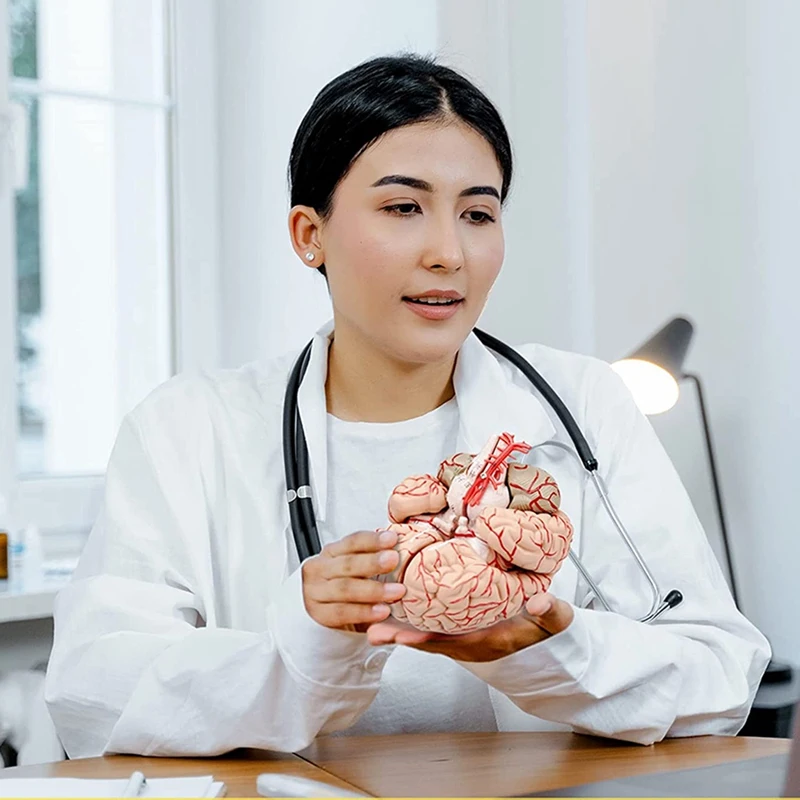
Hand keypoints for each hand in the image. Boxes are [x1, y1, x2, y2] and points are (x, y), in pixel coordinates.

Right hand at [302, 529, 405, 631]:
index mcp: (332, 552)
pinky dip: (364, 612)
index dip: (372, 540)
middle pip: (347, 563)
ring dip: (373, 590)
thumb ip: (373, 557)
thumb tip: (400, 546)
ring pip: (345, 588)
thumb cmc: (349, 587)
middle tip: (394, 560)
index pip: (352, 542)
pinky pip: (342, 612)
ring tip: (396, 591)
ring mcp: (316, 592)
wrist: (330, 619)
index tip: (392, 539)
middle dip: (372, 562)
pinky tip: (382, 611)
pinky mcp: (319, 614)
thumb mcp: (356, 568)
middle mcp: (320, 569)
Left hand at [365, 592, 573, 661]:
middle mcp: (469, 643)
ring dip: (399, 629)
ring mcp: (461, 638)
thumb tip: (540, 601)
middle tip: (372, 632)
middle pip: (429, 641)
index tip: (406, 635)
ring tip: (369, 625)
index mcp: (488, 641)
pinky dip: (410, 620)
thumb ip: (550, 610)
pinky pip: (430, 626)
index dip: (429, 639)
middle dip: (401, 637)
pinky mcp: (458, 630)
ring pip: (425, 634)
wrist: (547, 640)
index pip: (454, 642)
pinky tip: (391, 608)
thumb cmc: (547, 629)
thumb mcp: (556, 620)